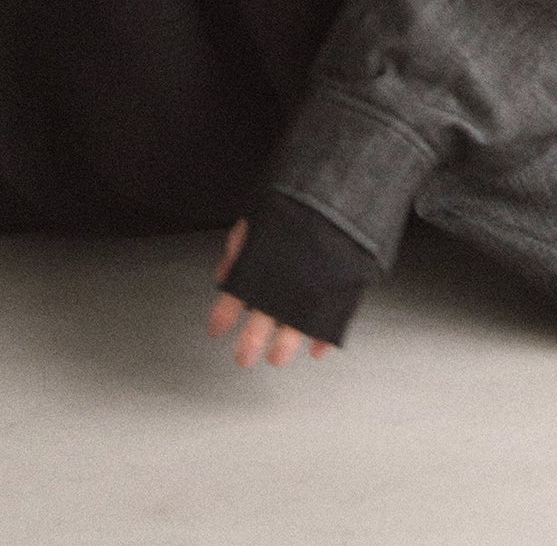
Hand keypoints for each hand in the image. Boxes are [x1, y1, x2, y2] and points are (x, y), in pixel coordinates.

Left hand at [206, 216, 337, 367]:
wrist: (340, 198)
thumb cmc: (297, 204)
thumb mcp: (259, 218)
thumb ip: (239, 246)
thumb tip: (223, 273)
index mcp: (259, 268)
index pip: (231, 300)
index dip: (221, 318)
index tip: (215, 329)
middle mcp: (283, 289)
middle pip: (259, 327)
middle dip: (249, 345)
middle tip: (243, 358)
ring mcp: (311, 297)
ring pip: (293, 334)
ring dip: (282, 349)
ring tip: (276, 358)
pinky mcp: (338, 300)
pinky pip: (329, 326)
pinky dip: (323, 340)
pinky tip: (316, 349)